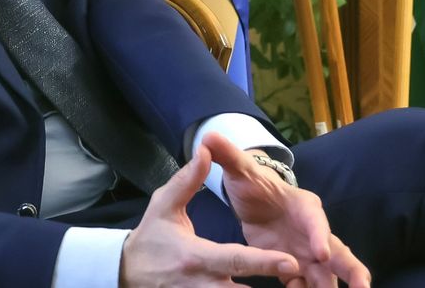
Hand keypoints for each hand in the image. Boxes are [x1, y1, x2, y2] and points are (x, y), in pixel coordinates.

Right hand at [119, 143, 300, 286]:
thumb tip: (204, 150)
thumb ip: (187, 180)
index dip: (265, 262)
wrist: (124, 272)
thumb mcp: (164, 204)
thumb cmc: (150, 237)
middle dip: (271, 285)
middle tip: (300, 277)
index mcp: (197, 256)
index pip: (237, 260)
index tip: (292, 261)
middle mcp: (202, 284)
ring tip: (296, 287)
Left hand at [201, 133, 370, 287]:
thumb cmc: (253, 183)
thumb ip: (229, 155)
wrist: (254, 198)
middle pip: (337, 250)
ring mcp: (306, 251)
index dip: (320, 235)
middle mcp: (312, 231)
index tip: (321, 254)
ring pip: (326, 273)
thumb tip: (209, 136)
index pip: (316, 220)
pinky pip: (304, 284)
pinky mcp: (293, 266)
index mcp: (304, 206)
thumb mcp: (240, 169)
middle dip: (351, 269)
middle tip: (362, 287)